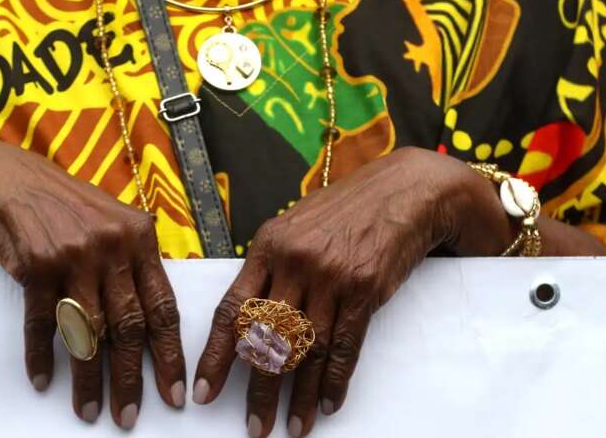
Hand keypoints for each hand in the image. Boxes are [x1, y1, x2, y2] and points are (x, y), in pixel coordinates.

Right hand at [0, 141, 185, 428]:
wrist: (5, 177)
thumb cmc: (65, 205)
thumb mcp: (113, 221)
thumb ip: (136, 262)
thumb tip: (155, 316)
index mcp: (140, 238)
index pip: (163, 306)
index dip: (170, 354)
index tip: (175, 392)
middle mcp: (111, 246)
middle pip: (129, 327)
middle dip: (131, 378)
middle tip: (129, 415)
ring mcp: (73, 255)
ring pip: (88, 332)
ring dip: (88, 378)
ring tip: (90, 410)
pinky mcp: (36, 265)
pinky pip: (42, 323)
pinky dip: (41, 356)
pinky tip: (44, 380)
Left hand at [192, 147, 513, 437]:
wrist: (401, 192)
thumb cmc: (341, 211)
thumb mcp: (292, 226)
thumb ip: (268, 267)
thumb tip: (245, 317)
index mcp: (268, 246)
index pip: (232, 309)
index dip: (217, 356)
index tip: (205, 391)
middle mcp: (295, 262)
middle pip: (268, 339)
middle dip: (259, 390)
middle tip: (254, 427)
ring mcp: (331, 277)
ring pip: (307, 350)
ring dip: (299, 395)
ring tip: (292, 426)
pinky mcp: (365, 290)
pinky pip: (345, 347)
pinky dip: (336, 381)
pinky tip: (328, 404)